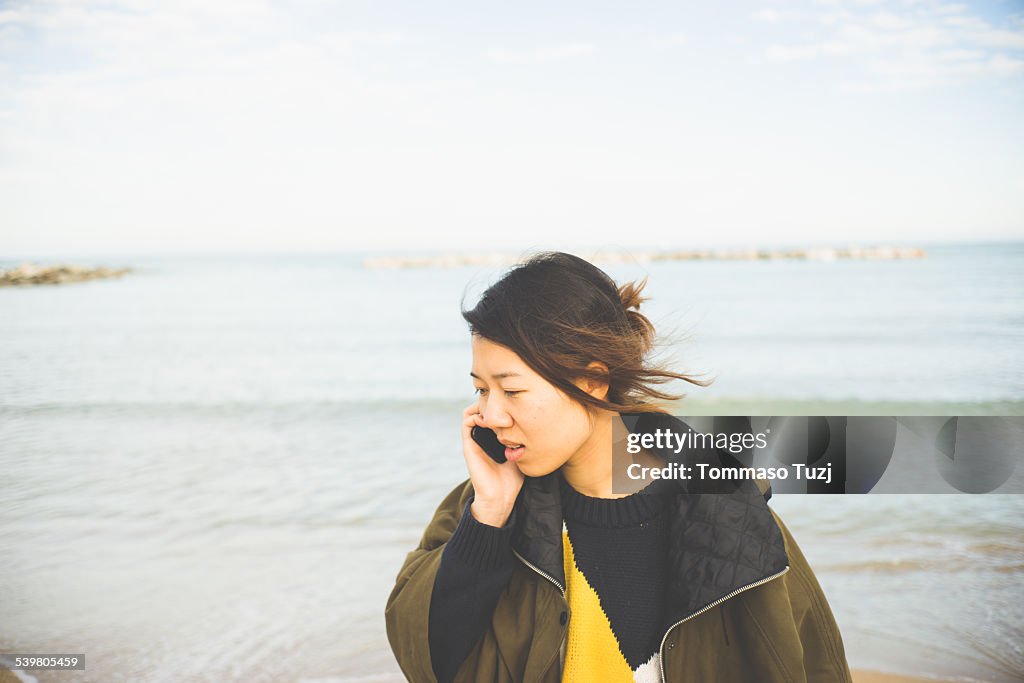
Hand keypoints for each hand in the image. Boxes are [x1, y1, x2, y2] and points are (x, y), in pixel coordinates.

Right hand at [461, 403, 524, 526]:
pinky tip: (489, 419)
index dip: (499, 404)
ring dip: (481, 406)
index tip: (511, 402)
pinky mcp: (468, 444)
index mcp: (493, 438)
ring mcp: (474, 439)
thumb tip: (538, 425)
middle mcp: (482, 436)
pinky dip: (475, 415)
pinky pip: (467, 422)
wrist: (500, 496)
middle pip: (481, 409)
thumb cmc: (513, 478)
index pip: (492, 413)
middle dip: (490, 401)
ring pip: (471, 412)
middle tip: (503, 402)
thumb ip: (524, 439)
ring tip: (495, 409)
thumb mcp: (521, 453)